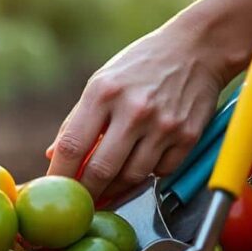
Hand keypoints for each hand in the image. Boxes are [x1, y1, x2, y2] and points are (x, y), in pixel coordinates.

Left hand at [47, 13, 231, 200]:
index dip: (60, 174)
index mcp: (103, 93)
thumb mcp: (101, 82)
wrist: (197, 48)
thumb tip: (54, 156)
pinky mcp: (188, 136)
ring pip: (132, 177)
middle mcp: (134, 110)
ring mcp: (163, 125)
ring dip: (116, 189)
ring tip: (107, 187)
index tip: (54, 189)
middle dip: (86, 193)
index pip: (73, 146)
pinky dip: (148, 175)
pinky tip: (141, 163)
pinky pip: (160, 172)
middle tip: (80, 202)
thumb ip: (77, 121)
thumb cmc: (141, 66)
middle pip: (101, 170)